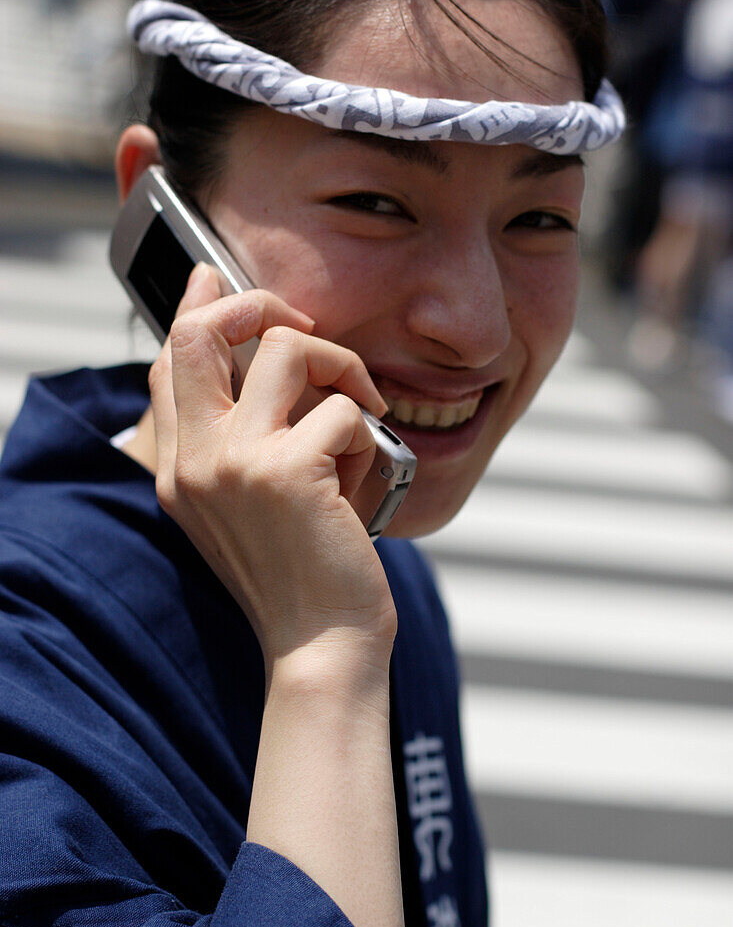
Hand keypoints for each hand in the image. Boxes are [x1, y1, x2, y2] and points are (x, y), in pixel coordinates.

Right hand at [148, 264, 395, 670]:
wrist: (321, 648)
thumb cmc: (301, 573)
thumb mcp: (252, 507)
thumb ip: (246, 442)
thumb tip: (276, 367)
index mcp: (181, 468)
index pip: (169, 364)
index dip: (193, 311)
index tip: (211, 278)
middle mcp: (196, 459)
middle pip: (199, 332)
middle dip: (257, 302)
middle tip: (303, 320)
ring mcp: (236, 462)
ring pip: (287, 348)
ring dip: (341, 369)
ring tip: (362, 413)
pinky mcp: (287, 471)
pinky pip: (343, 408)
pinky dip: (369, 434)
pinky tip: (368, 476)